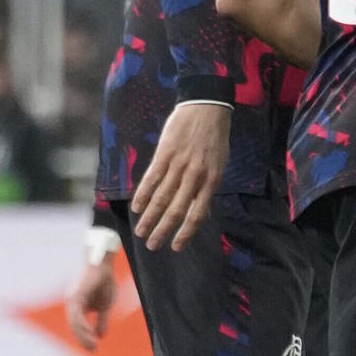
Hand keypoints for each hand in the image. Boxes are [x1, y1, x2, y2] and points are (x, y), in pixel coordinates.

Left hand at [67, 248, 117, 349]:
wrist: (103, 266)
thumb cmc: (103, 282)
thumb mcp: (105, 305)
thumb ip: (101, 320)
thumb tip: (100, 335)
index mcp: (78, 307)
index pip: (79, 326)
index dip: (85, 337)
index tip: (93, 348)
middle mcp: (72, 305)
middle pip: (75, 326)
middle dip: (83, 339)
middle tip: (92, 349)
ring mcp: (72, 300)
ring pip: (74, 322)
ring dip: (82, 335)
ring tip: (91, 344)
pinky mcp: (75, 297)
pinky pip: (77, 315)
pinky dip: (82, 325)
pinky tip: (89, 332)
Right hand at [130, 102, 229, 251]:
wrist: (207, 108)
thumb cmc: (214, 138)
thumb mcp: (219, 164)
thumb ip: (207, 187)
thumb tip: (201, 211)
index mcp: (212, 180)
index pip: (198, 214)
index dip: (186, 232)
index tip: (176, 247)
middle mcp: (195, 176)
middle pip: (176, 210)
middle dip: (163, 230)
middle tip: (152, 246)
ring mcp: (179, 165)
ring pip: (161, 197)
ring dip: (150, 218)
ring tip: (141, 232)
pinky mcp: (165, 154)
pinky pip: (151, 179)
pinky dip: (143, 195)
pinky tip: (137, 208)